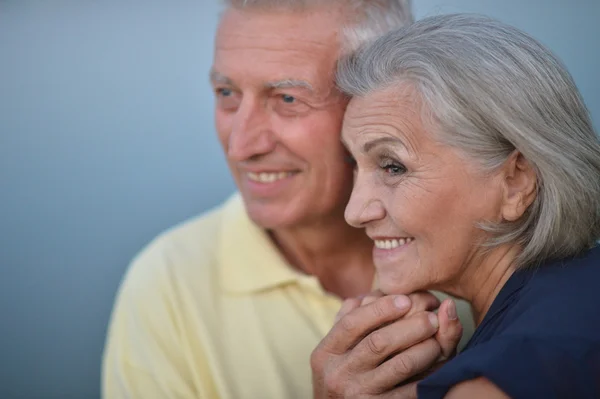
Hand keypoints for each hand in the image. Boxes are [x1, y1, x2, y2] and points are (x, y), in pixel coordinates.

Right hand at [311, 294, 460, 397]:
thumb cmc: (340, 378)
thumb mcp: (334, 352)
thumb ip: (347, 322)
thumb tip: (368, 294)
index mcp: (325, 353)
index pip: (352, 323)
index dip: (380, 309)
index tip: (405, 299)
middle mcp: (338, 374)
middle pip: (378, 342)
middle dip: (410, 326)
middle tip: (431, 318)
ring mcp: (358, 394)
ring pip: (399, 365)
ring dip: (425, 349)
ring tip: (439, 339)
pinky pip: (410, 391)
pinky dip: (428, 376)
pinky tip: (441, 366)